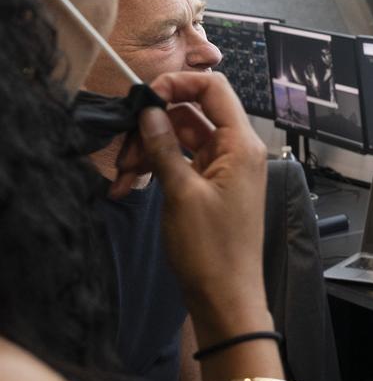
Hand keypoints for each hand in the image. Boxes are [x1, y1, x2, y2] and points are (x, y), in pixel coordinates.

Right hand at [115, 72, 268, 334]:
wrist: (225, 297)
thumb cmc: (212, 251)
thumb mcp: (181, 193)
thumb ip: (163, 146)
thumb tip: (149, 110)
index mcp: (242, 145)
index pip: (214, 88)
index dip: (178, 83)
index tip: (143, 96)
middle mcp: (238, 151)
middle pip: (190, 113)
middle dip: (151, 126)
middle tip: (123, 151)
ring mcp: (224, 168)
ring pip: (179, 139)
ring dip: (147, 150)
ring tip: (122, 175)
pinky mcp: (210, 186)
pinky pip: (180, 162)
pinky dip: (155, 169)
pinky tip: (126, 185)